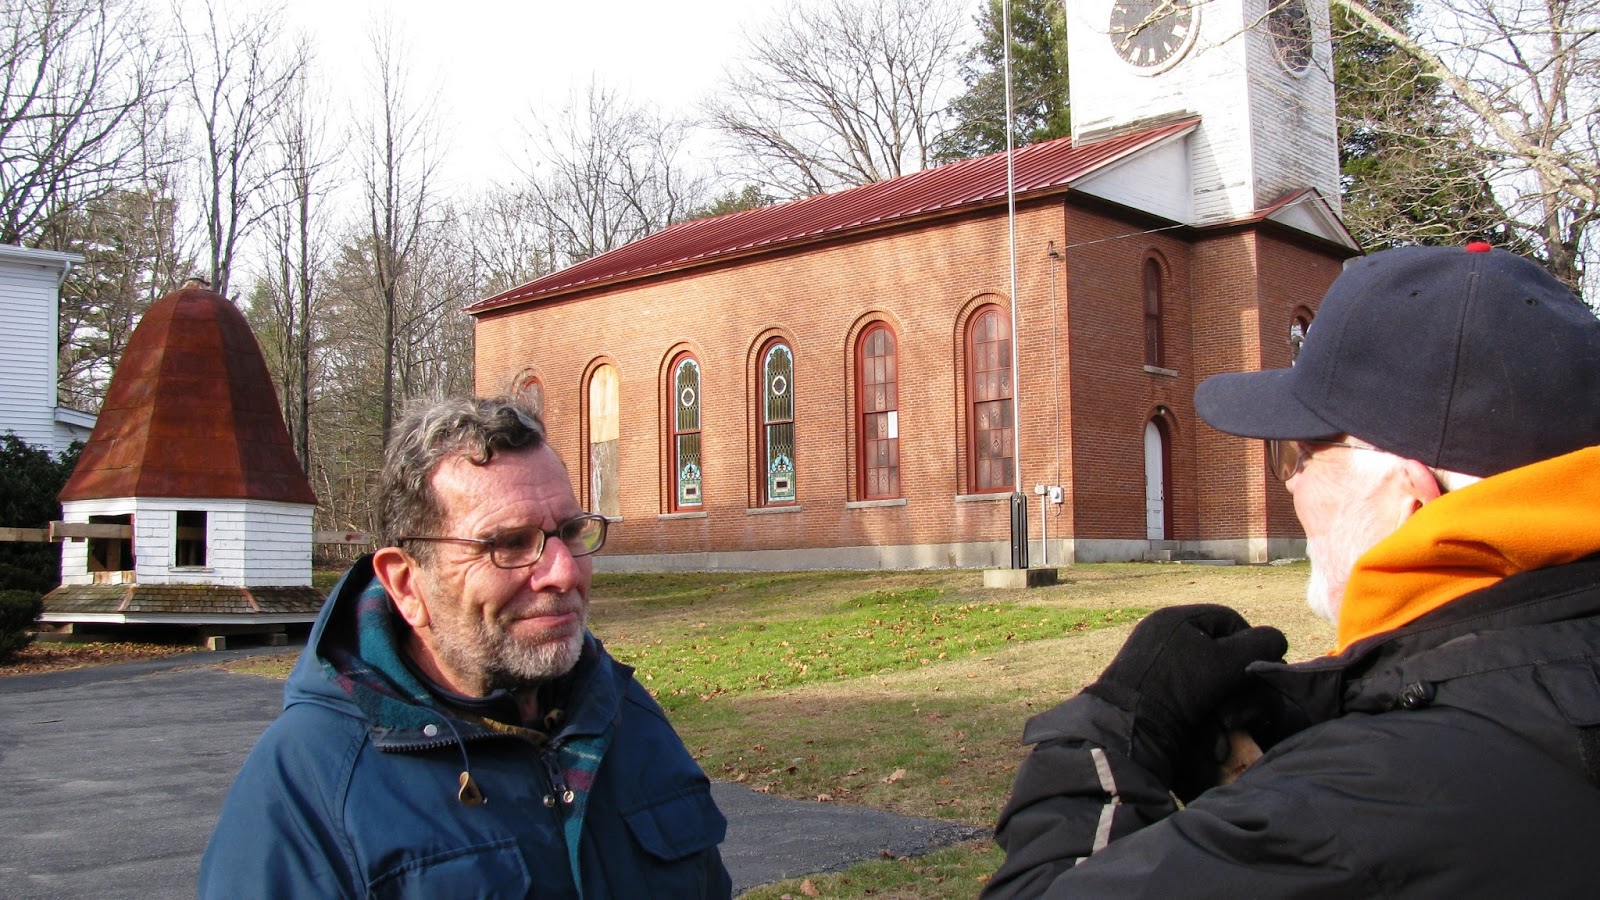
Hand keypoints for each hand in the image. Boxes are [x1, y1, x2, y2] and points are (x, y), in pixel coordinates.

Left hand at [1082, 604, 1286, 789]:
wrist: (1129, 725)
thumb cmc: (1180, 689)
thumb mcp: (1227, 664)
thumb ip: (1259, 646)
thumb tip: (1277, 639)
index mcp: (1175, 617)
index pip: (1228, 619)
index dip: (1251, 642)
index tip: (1258, 668)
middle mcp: (1157, 629)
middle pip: (1211, 639)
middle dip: (1232, 661)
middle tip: (1242, 683)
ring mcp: (1146, 653)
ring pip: (1196, 659)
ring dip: (1214, 676)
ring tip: (1224, 697)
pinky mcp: (1140, 678)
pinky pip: (1178, 676)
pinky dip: (1193, 688)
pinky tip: (1201, 706)